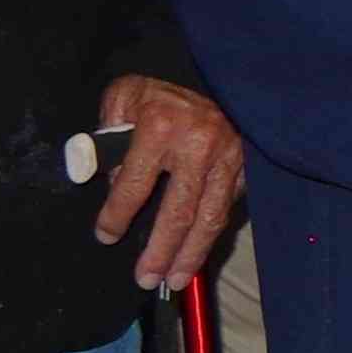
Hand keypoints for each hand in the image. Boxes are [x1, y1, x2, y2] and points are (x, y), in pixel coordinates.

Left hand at [92, 76, 247, 286]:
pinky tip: (197, 255)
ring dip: (192, 253)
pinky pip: (227, 208)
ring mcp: (228, 157)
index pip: (135, 184)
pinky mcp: (245, 166)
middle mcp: (199, 144)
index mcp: (160, 127)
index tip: (106, 237)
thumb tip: (108, 183)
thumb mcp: (120, 102)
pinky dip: (212, 234)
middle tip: (146, 279)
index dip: (117, 215)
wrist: (205, 73)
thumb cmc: (155, 94)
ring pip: (210, 216)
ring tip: (175, 280)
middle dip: (161, 250)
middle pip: (179, 210)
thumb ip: (106, 141)